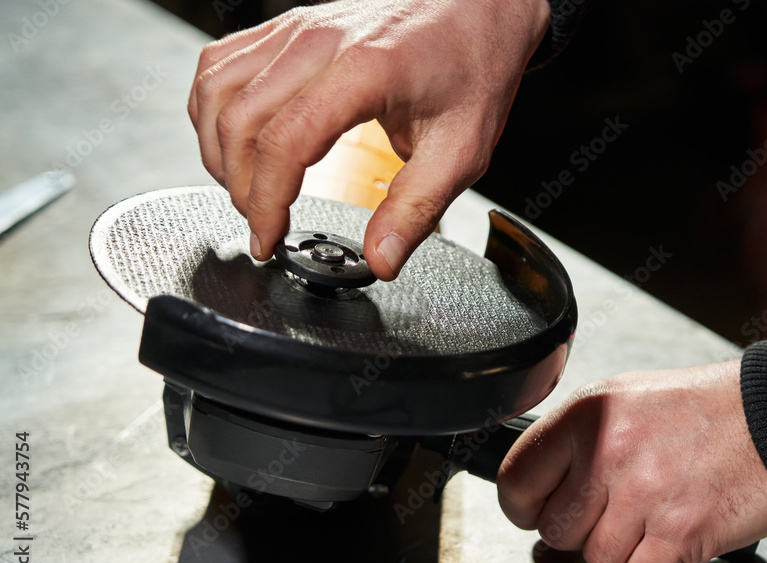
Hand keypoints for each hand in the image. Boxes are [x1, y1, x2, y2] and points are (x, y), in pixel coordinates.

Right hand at [188, 0, 549, 278]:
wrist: (480, 8)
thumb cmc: (473, 66)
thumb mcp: (461, 151)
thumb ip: (416, 209)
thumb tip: (381, 259)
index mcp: (363, 71)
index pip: (285, 143)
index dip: (265, 202)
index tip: (268, 239)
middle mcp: (319, 41)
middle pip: (240, 119)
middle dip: (240, 186)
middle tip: (260, 224)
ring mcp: (298, 28)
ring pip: (217, 88)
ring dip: (217, 148)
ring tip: (243, 191)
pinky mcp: (290, 25)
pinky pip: (222, 62)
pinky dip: (212, 107)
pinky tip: (231, 139)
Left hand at [497, 360, 766, 562]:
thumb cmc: (709, 407)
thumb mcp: (628, 397)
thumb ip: (581, 437)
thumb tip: (544, 483)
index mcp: (589, 415)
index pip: (518, 479)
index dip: (525, 505)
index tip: (537, 511)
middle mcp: (609, 453)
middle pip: (556, 530)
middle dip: (582, 530)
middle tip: (615, 511)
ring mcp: (644, 495)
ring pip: (597, 559)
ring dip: (624, 549)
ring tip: (654, 516)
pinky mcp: (680, 532)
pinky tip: (675, 534)